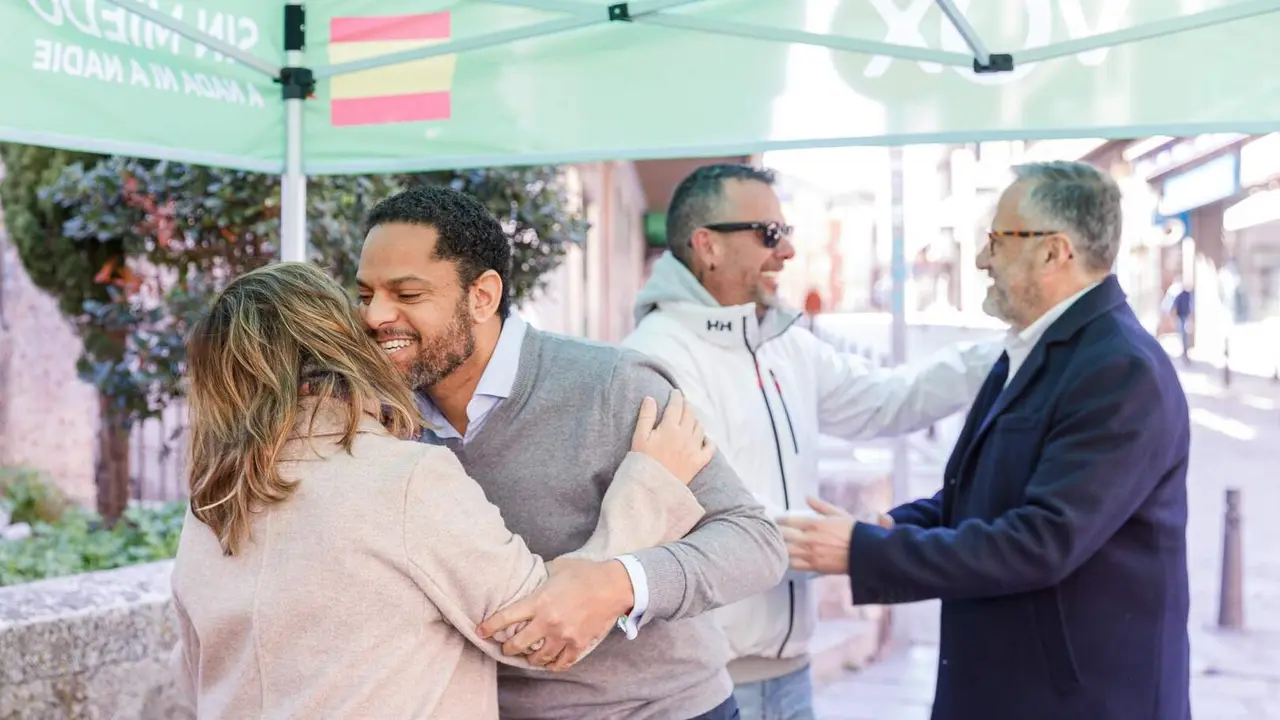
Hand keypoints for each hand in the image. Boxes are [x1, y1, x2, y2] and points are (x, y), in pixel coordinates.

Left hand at [477, 558, 633, 671]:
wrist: (615, 586)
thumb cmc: (586, 572)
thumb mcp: (558, 566)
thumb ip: (541, 574)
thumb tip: (532, 576)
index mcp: (539, 601)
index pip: (505, 618)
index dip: (489, 627)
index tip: (481, 632)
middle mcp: (548, 622)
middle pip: (517, 645)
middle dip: (508, 648)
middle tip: (506, 648)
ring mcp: (563, 636)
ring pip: (537, 659)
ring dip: (529, 659)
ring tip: (528, 657)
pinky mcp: (578, 644)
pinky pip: (560, 663)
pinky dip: (552, 665)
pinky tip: (549, 663)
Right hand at [631, 389, 716, 484]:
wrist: (652, 488)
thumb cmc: (642, 462)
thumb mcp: (639, 437)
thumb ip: (646, 416)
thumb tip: (650, 398)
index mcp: (670, 428)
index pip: (676, 406)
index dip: (676, 397)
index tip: (675, 393)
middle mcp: (685, 436)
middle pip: (690, 414)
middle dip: (686, 405)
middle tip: (682, 402)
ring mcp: (694, 449)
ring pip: (699, 427)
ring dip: (695, 419)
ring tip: (690, 418)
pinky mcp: (699, 462)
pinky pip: (710, 448)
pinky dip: (708, 440)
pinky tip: (704, 438)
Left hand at [777, 497, 890, 574]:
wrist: (865, 553)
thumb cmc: (852, 531)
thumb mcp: (838, 513)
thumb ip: (820, 506)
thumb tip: (806, 497)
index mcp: (814, 524)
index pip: (789, 521)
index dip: (780, 520)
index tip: (777, 519)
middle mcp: (810, 539)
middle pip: (784, 536)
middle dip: (776, 532)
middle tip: (772, 531)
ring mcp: (811, 554)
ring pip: (787, 550)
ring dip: (780, 546)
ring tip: (776, 544)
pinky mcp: (814, 566)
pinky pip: (795, 564)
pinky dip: (788, 561)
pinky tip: (786, 557)